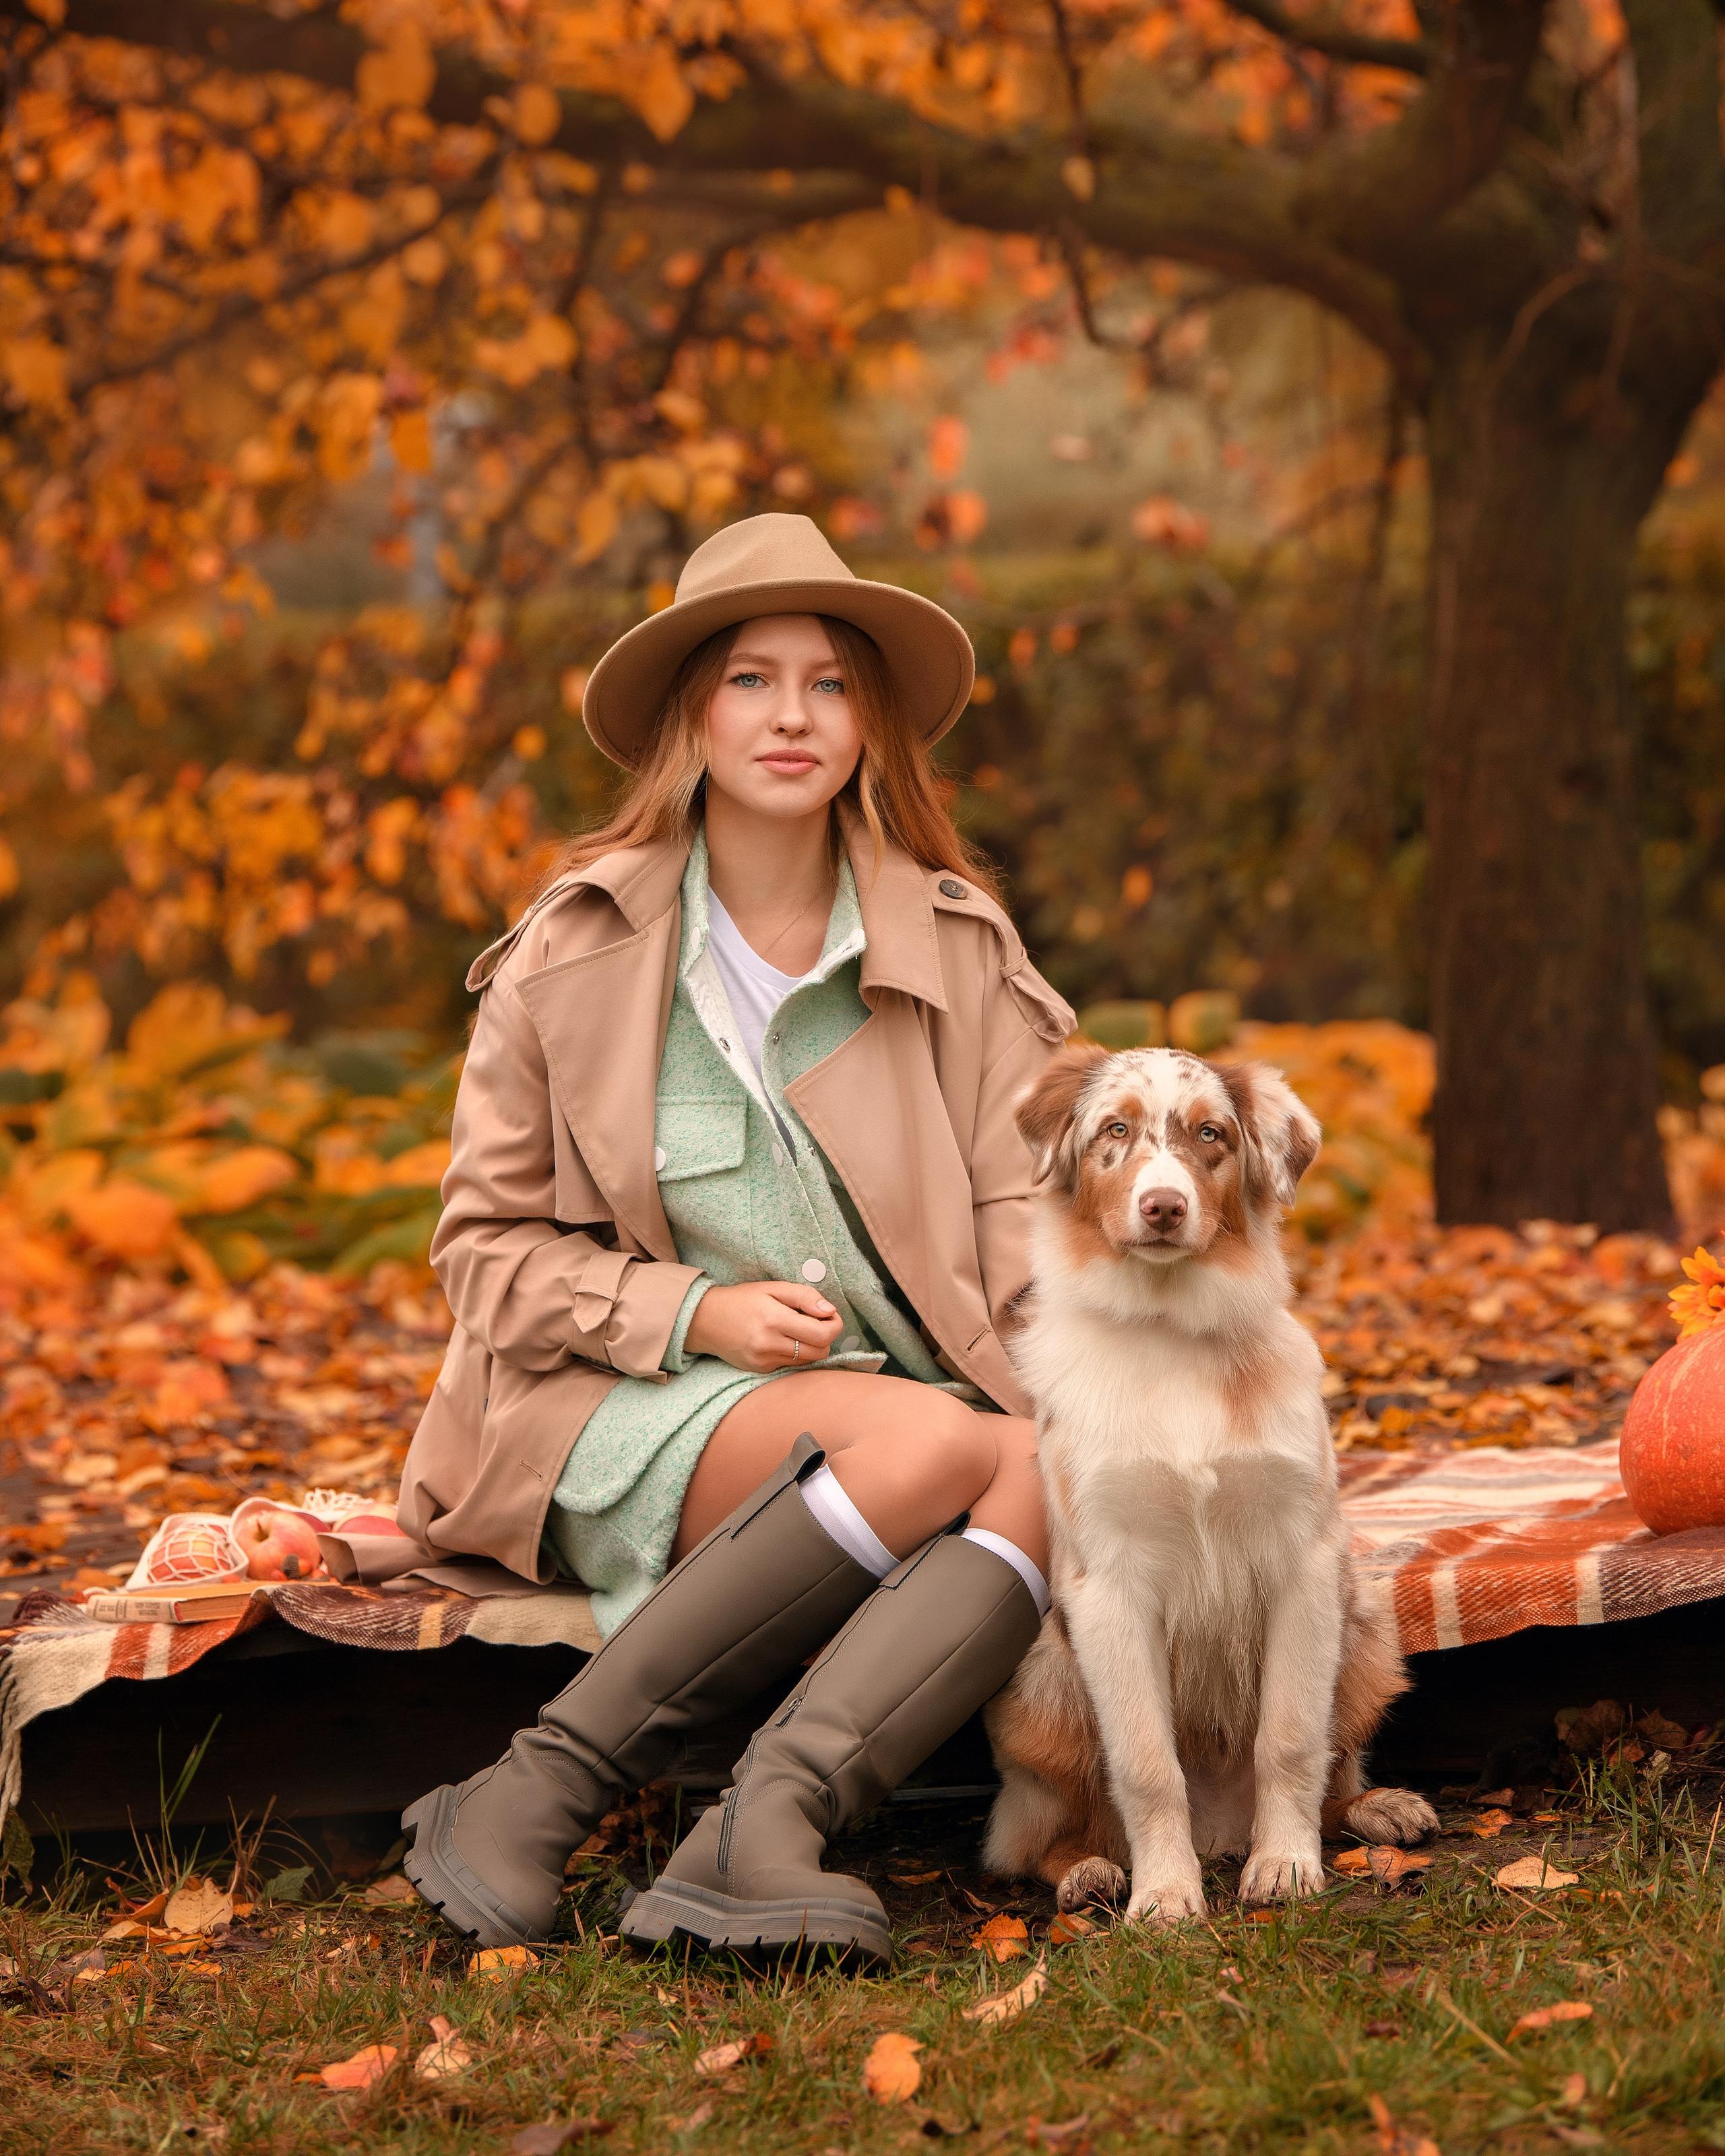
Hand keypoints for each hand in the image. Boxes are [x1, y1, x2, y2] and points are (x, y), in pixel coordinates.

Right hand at [684, 1281, 843, 1372]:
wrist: (705, 1320)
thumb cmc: (742, 1300)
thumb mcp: (773, 1288)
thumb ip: (804, 1297)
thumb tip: (829, 1310)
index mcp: (774, 1319)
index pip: (822, 1334)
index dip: (834, 1324)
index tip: (829, 1314)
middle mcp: (769, 1344)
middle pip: (820, 1351)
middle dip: (825, 1336)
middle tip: (815, 1321)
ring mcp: (764, 1361)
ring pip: (808, 1361)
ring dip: (811, 1346)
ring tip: (797, 1329)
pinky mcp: (761, 1370)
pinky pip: (791, 1365)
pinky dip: (794, 1353)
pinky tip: (781, 1339)